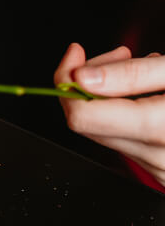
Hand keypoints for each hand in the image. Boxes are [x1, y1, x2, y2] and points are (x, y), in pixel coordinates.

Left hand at [55, 43, 164, 186]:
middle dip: (90, 82)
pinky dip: (125, 113)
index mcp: (162, 129)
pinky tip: (148, 95)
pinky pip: (125, 139)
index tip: (75, 54)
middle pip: (86, 122)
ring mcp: (159, 169)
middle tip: (118, 54)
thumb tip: (81, 79)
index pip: (83, 116)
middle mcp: (159, 158)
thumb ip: (131, 75)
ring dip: (107, 96)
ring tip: (141, 68)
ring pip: (103, 130)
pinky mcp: (161, 171)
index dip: (69, 80)